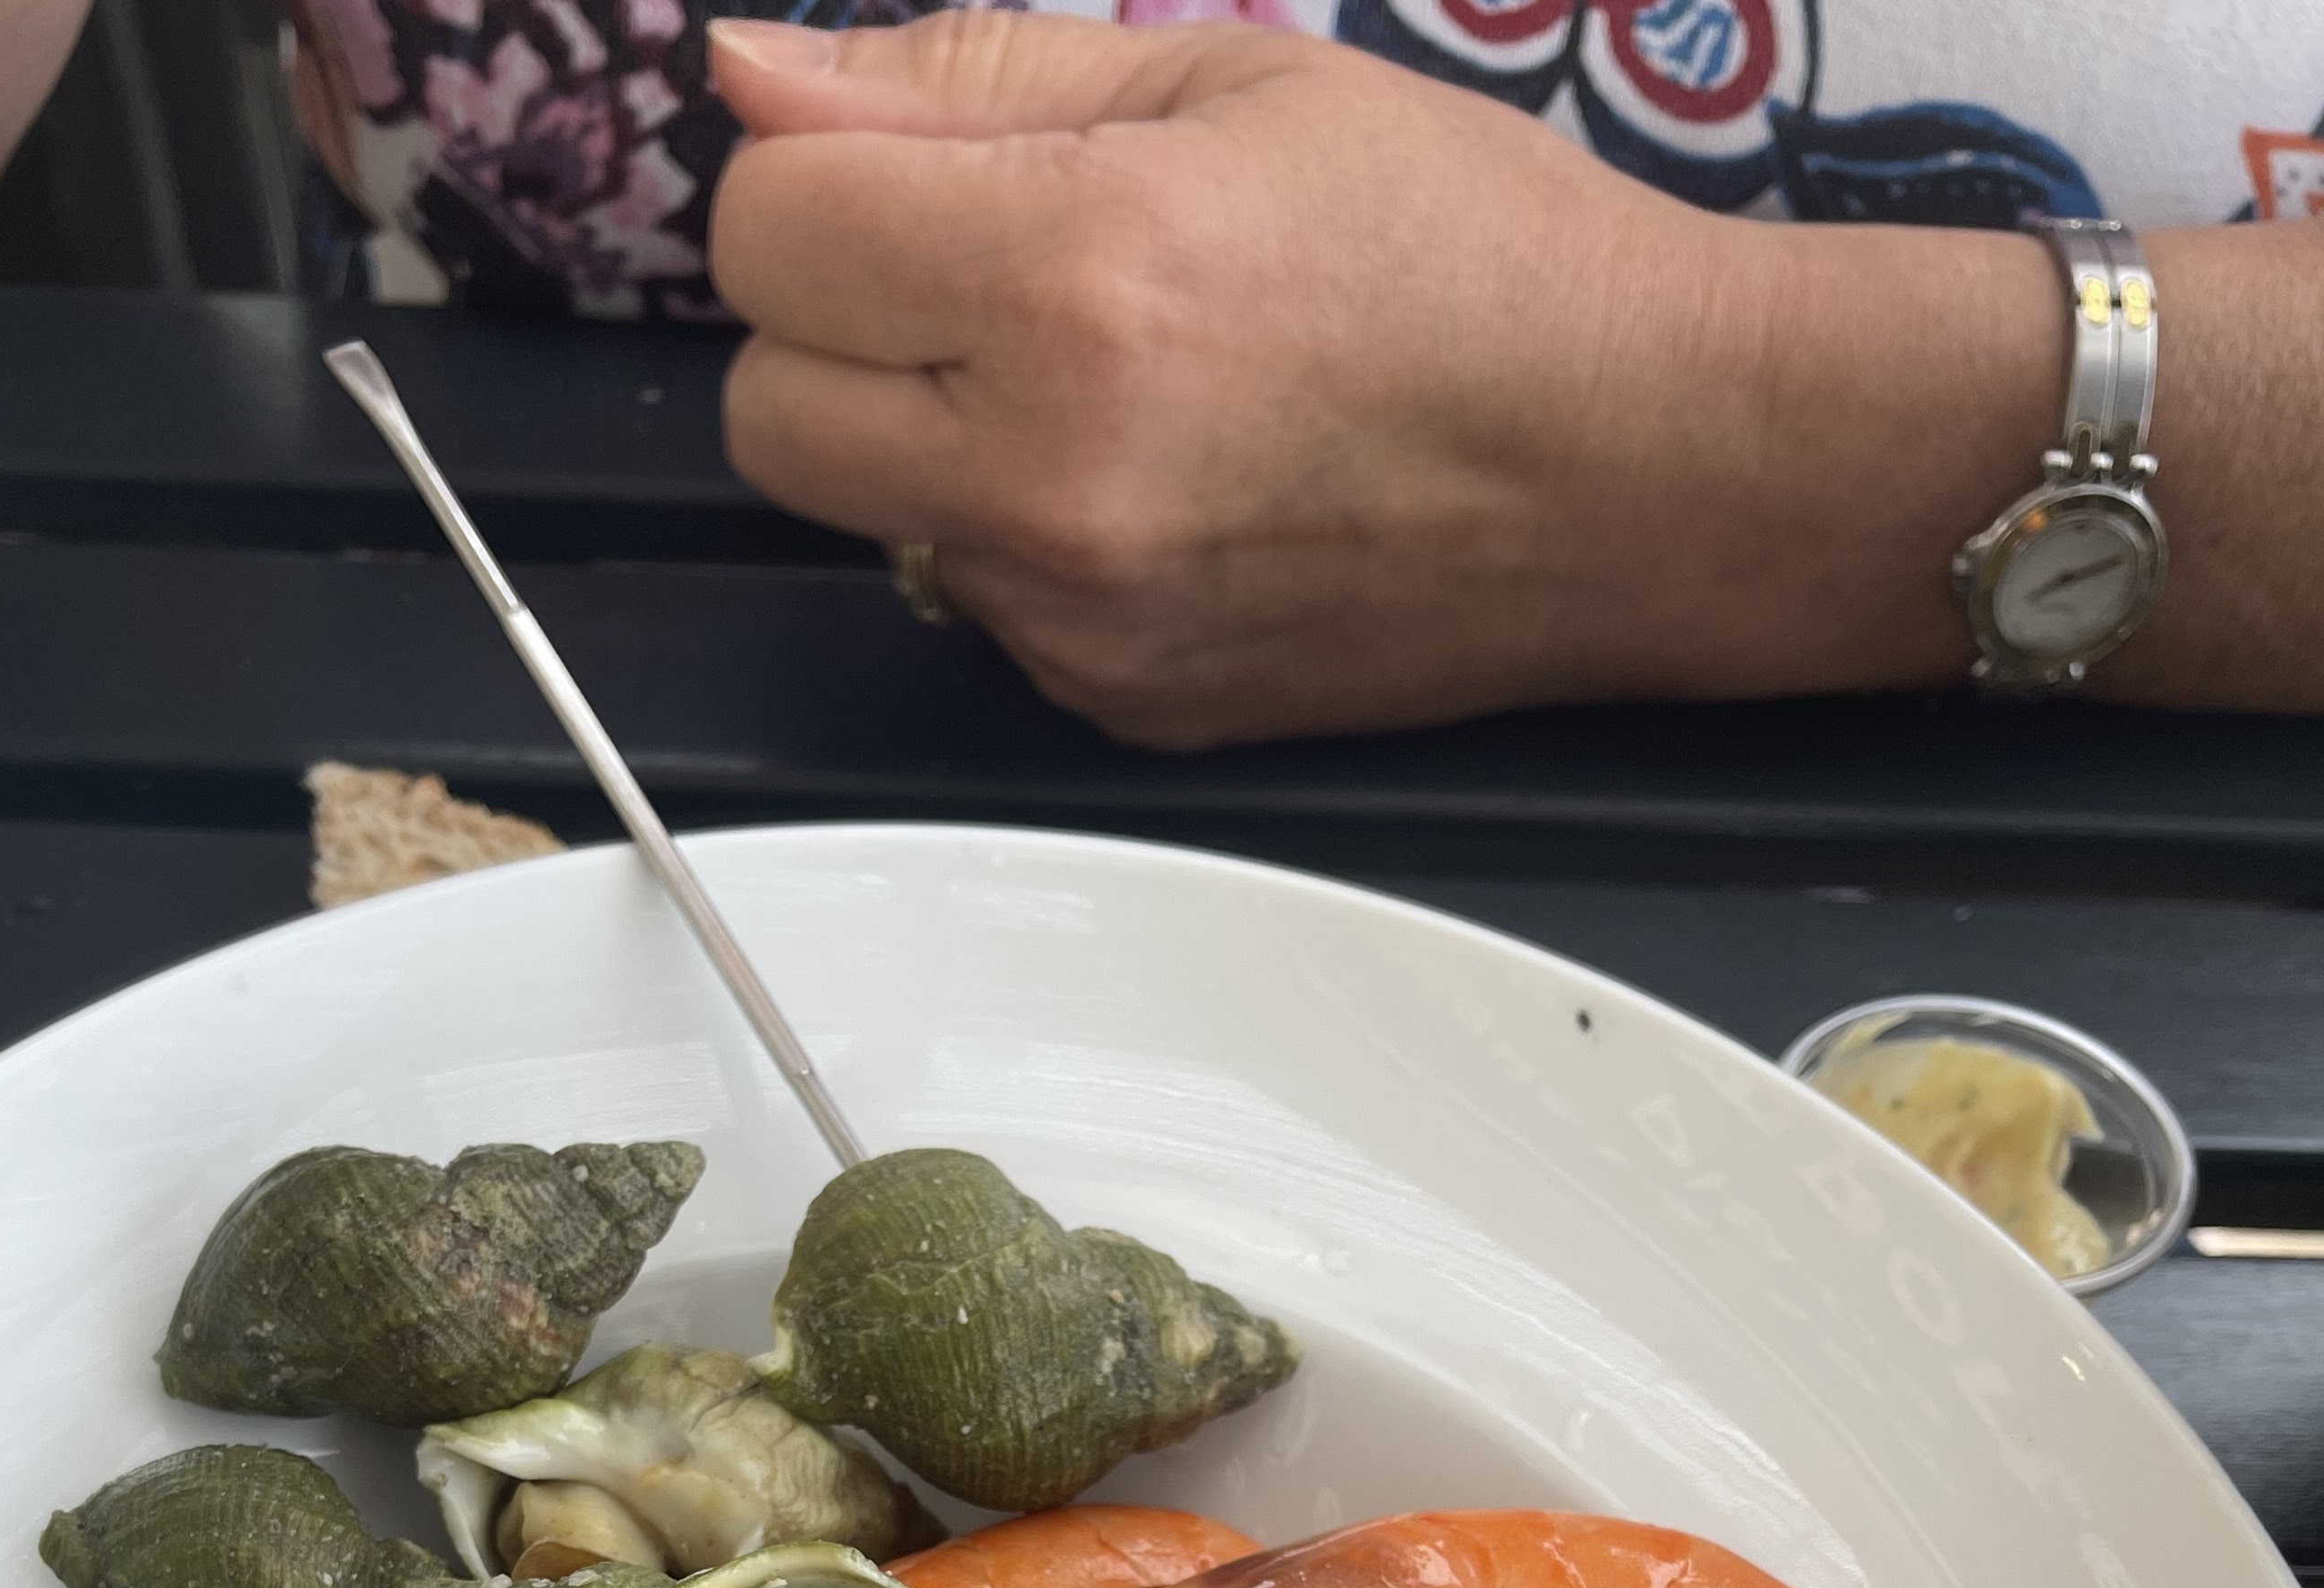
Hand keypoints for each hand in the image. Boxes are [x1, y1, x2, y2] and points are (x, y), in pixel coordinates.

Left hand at [706, 11, 2055, 745]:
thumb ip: (961, 76)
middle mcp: (1049, 476)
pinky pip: (970, 606)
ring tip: (1100, 382)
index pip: (764, 234)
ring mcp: (1077, 618)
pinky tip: (1157, 483)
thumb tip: (751, 74)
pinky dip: (1019, 541)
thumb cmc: (1471, 255)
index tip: (917, 174)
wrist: (1646, 468)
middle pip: (763, 407)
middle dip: (840, 324)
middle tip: (986, 278)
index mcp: (1074, 279)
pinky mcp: (1113, 705)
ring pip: (856, 519)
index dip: (823, 182)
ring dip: (921, 440)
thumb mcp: (1223, 75)